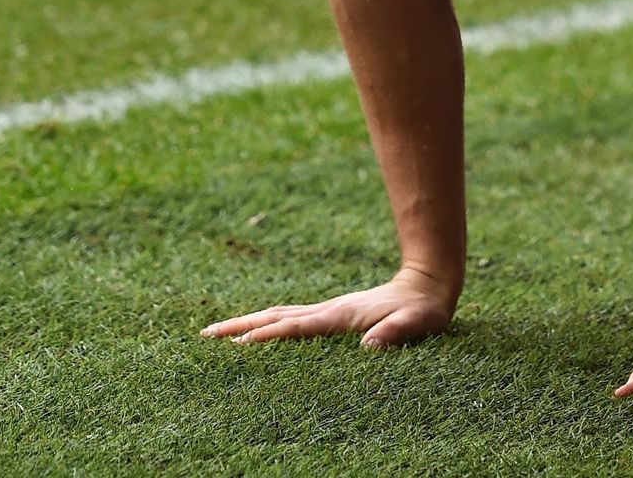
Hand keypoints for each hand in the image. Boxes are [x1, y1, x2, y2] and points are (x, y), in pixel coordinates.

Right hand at [199, 268, 456, 348]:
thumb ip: (395, 333)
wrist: (428, 284)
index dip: (267, 336)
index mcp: (340, 316)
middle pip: (274, 316)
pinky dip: (266, 324)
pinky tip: (257, 332)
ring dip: (247, 323)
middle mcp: (327, 310)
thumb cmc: (423, 311)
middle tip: (205, 334)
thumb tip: (369, 348)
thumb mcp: (417, 324)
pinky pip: (290, 319)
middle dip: (239, 326)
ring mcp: (327, 310)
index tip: (238, 344)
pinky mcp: (331, 314)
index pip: (296, 327)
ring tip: (217, 333)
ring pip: (278, 315)